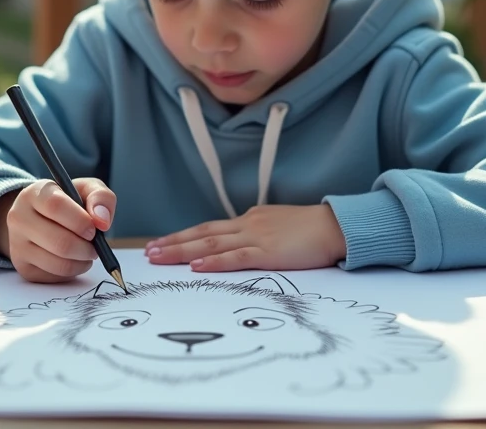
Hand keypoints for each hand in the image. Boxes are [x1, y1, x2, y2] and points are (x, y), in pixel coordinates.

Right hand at [0, 178, 115, 283]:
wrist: (40, 219)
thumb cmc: (69, 203)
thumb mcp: (86, 189)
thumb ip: (100, 197)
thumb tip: (102, 221)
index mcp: (34, 194)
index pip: (55, 206)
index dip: (80, 220)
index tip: (94, 228)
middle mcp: (19, 218)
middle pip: (59, 242)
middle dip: (86, 248)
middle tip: (95, 246)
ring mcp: (17, 245)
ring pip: (58, 264)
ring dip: (82, 262)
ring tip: (88, 252)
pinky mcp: (23, 268)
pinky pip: (55, 277)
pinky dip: (73, 272)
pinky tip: (75, 260)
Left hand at [144, 204, 346, 271]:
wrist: (336, 226)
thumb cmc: (312, 229)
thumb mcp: (279, 225)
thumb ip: (260, 232)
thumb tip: (244, 243)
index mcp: (250, 219)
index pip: (209, 228)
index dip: (184, 236)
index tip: (162, 243)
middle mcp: (247, 225)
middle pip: (202, 233)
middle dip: (173, 243)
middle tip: (149, 251)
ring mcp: (256, 238)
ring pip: (211, 243)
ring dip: (183, 251)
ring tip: (160, 258)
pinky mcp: (268, 253)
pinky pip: (235, 257)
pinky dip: (214, 262)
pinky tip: (196, 266)